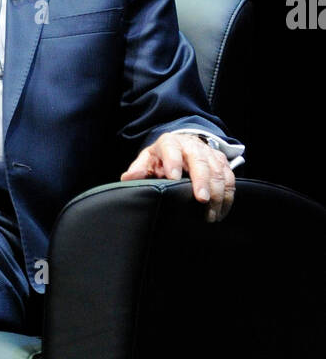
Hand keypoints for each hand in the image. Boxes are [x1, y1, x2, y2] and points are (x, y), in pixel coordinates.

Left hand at [120, 132, 234, 222]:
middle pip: (199, 161)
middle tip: (202, 200)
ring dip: (218, 193)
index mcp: (170, 143)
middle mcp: (192, 146)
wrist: (184, 144)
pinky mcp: (221, 161)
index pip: (170, 149)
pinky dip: (228, 196)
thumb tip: (128, 178)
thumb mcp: (148, 159)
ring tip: (211, 214)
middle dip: (202, 181)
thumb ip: (139, 169)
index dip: (172, 162)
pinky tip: (221, 212)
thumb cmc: (162, 157)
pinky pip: (230, 178)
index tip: (172, 178)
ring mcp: (209, 153)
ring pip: (218, 171)